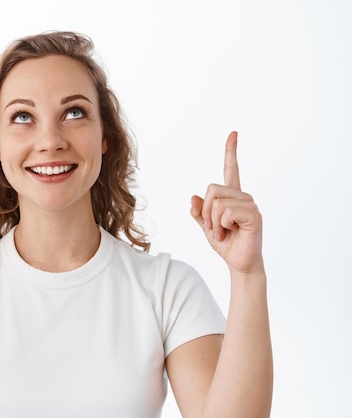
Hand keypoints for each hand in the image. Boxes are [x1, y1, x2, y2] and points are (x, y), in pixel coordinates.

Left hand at [190, 132, 263, 276]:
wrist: (238, 263)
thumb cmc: (226, 244)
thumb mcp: (206, 227)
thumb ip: (199, 212)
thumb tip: (193, 197)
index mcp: (232, 197)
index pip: (231, 169)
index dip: (231, 151)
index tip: (233, 133)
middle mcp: (243, 197)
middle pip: (212, 189)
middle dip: (205, 212)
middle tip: (214, 228)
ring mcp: (250, 205)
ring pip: (217, 203)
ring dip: (213, 222)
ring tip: (223, 232)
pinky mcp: (253, 215)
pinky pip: (226, 212)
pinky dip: (221, 225)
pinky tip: (230, 233)